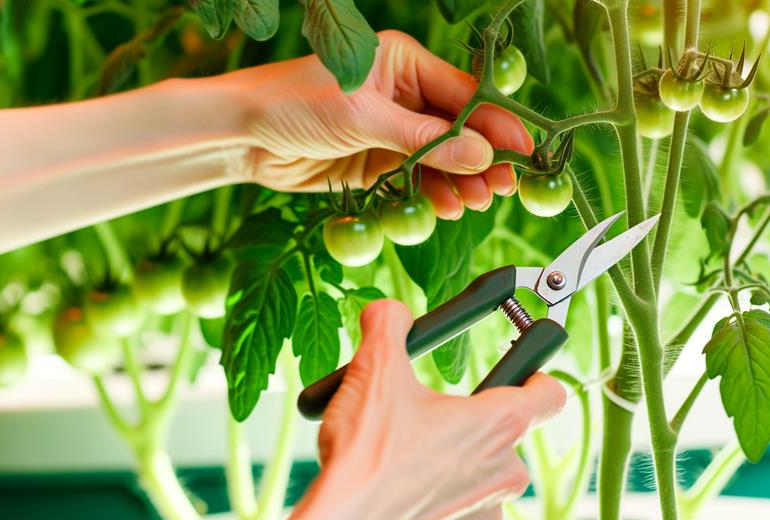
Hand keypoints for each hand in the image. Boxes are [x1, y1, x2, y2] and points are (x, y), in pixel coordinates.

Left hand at [220, 30, 532, 218]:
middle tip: (504, 187)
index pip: (463, 94)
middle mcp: (403, 93)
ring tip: (476, 203)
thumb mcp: (362, 118)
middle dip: (482, 158)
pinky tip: (447, 207)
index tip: (524, 151)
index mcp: (402, 63)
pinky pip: (418, 177)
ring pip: (442, 157)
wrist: (244, 136)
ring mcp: (392, 129)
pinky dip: (434, 193)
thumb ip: (424, 139)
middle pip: (459, 128)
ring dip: (461, 180)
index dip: (496, 124)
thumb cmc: (295, 105)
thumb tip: (480, 154)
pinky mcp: (379, 161)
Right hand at [220, 300, 564, 519]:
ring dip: (453, 466)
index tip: (521, 366)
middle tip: (428, 416)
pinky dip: (435, 503)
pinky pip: (457, 515)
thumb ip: (388, 327)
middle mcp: (504, 472)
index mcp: (498, 423)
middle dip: (471, 423)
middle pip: (507, 437)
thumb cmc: (365, 456)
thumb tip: (388, 312)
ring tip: (406, 457)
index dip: (536, 373)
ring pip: (481, 479)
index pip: (550, 392)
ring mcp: (484, 515)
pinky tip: (399, 493)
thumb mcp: (374, 371)